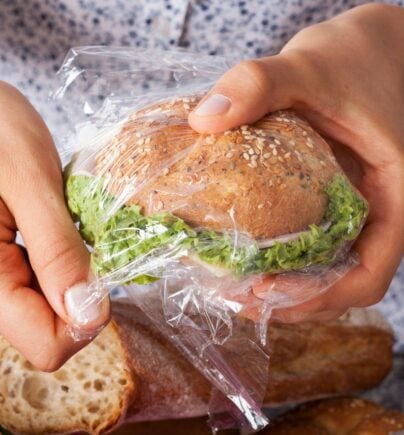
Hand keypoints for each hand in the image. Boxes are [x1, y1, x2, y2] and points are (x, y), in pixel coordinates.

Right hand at [0, 21, 108, 370]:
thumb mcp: (32, 180)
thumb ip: (59, 254)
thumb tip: (89, 316)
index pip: (45, 345)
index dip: (86, 317)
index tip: (98, 268)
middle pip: (43, 328)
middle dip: (73, 285)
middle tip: (68, 226)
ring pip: (37, 308)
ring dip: (59, 268)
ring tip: (46, 216)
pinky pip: (24, 287)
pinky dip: (45, 261)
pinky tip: (34, 221)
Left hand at [189, 4, 403, 321]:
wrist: (364, 47)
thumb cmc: (351, 58)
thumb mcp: (309, 66)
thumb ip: (260, 84)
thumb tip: (204, 119)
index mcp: (394, 194)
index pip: (371, 272)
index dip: (323, 297)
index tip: (267, 293)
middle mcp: (376, 211)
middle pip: (341, 281)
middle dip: (291, 300)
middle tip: (236, 297)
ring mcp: (352, 207)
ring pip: (325, 266)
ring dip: (282, 286)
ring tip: (231, 287)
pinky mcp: (328, 198)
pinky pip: (309, 240)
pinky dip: (279, 257)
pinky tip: (239, 251)